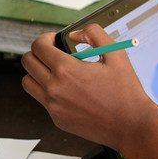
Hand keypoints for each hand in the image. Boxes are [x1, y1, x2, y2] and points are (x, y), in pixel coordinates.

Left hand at [21, 24, 157, 150]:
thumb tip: (75, 34)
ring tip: (58, 71)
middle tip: (54, 52)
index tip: (54, 39)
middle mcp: (54, 88)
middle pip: (28, 63)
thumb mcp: (116, 54)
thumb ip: (94, 35)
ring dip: (38, 72)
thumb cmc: (125, 91)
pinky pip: (42, 100)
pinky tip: (71, 90)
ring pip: (29, 82)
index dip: (45, 38)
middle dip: (39, 52)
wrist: (130, 124)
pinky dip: (50, 91)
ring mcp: (53, 106)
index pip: (38, 47)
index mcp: (67, 70)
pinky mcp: (57, 118)